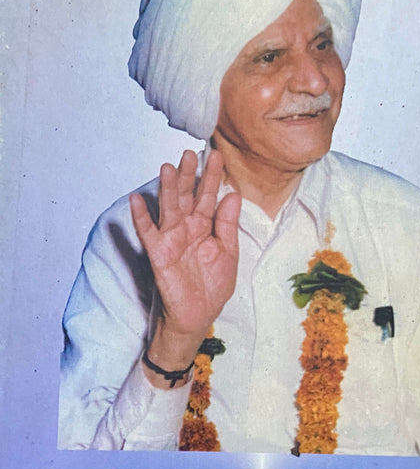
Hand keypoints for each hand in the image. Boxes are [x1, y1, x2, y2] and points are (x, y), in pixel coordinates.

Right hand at [130, 149, 240, 377]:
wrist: (198, 315)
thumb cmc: (213, 286)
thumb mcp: (228, 253)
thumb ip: (228, 225)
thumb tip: (233, 194)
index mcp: (205, 227)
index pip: (208, 196)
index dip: (212, 176)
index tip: (217, 155)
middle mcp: (187, 228)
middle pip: (186, 196)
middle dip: (189, 175)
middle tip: (191, 153)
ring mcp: (171, 239)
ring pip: (168, 207)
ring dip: (167, 188)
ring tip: (168, 167)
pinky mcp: (158, 253)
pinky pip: (148, 232)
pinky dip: (141, 217)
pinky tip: (137, 199)